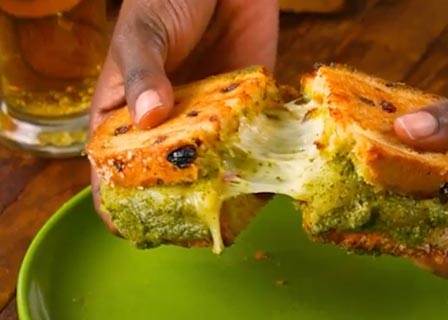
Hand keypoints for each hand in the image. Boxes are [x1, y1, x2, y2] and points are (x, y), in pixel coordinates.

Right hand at [89, 0, 278, 231]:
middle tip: (198, 222)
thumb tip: (148, 115)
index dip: (118, 203)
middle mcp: (168, 124)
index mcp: (126, 113)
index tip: (134, 228)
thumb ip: (143, 72)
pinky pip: (252, 144)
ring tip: (237, 205)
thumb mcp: (144, 33)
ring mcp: (209, 119)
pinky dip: (260, 162)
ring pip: (214, 168)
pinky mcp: (247, 107)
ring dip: (225, 189)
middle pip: (169, 179)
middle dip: (181, 202)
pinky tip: (269, 181)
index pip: (113, 169)